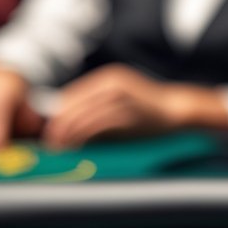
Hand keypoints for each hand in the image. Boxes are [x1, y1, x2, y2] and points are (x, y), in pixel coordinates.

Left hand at [43, 64, 227, 149]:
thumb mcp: (121, 102)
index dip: (57, 116)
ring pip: (83, 114)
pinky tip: (78, 146)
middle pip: (74, 104)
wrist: (177, 110)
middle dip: (58, 126)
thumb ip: (97, 107)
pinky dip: (84, 136)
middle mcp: (111, 82)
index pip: (71, 96)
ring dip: (68, 134)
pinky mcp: (129, 111)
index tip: (49, 134)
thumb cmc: (147, 113)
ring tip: (61, 149)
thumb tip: (66, 125)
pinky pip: (98, 124)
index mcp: (107, 79)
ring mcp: (121, 95)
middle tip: (50, 144)